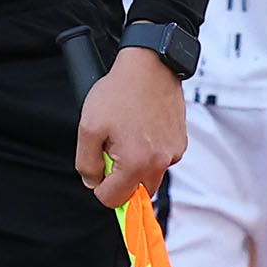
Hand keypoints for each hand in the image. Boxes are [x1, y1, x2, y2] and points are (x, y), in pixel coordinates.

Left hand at [74, 45, 187, 206]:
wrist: (149, 66)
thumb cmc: (119, 93)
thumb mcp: (88, 128)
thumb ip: (86, 163)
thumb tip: (93, 182)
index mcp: (137, 163)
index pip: (113, 199)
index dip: (99, 186)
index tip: (98, 170)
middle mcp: (161, 162)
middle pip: (136, 192)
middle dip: (120, 178)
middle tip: (110, 149)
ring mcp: (174, 152)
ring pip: (149, 175)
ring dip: (135, 164)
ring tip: (126, 133)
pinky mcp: (180, 142)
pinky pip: (160, 159)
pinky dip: (149, 151)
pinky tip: (140, 128)